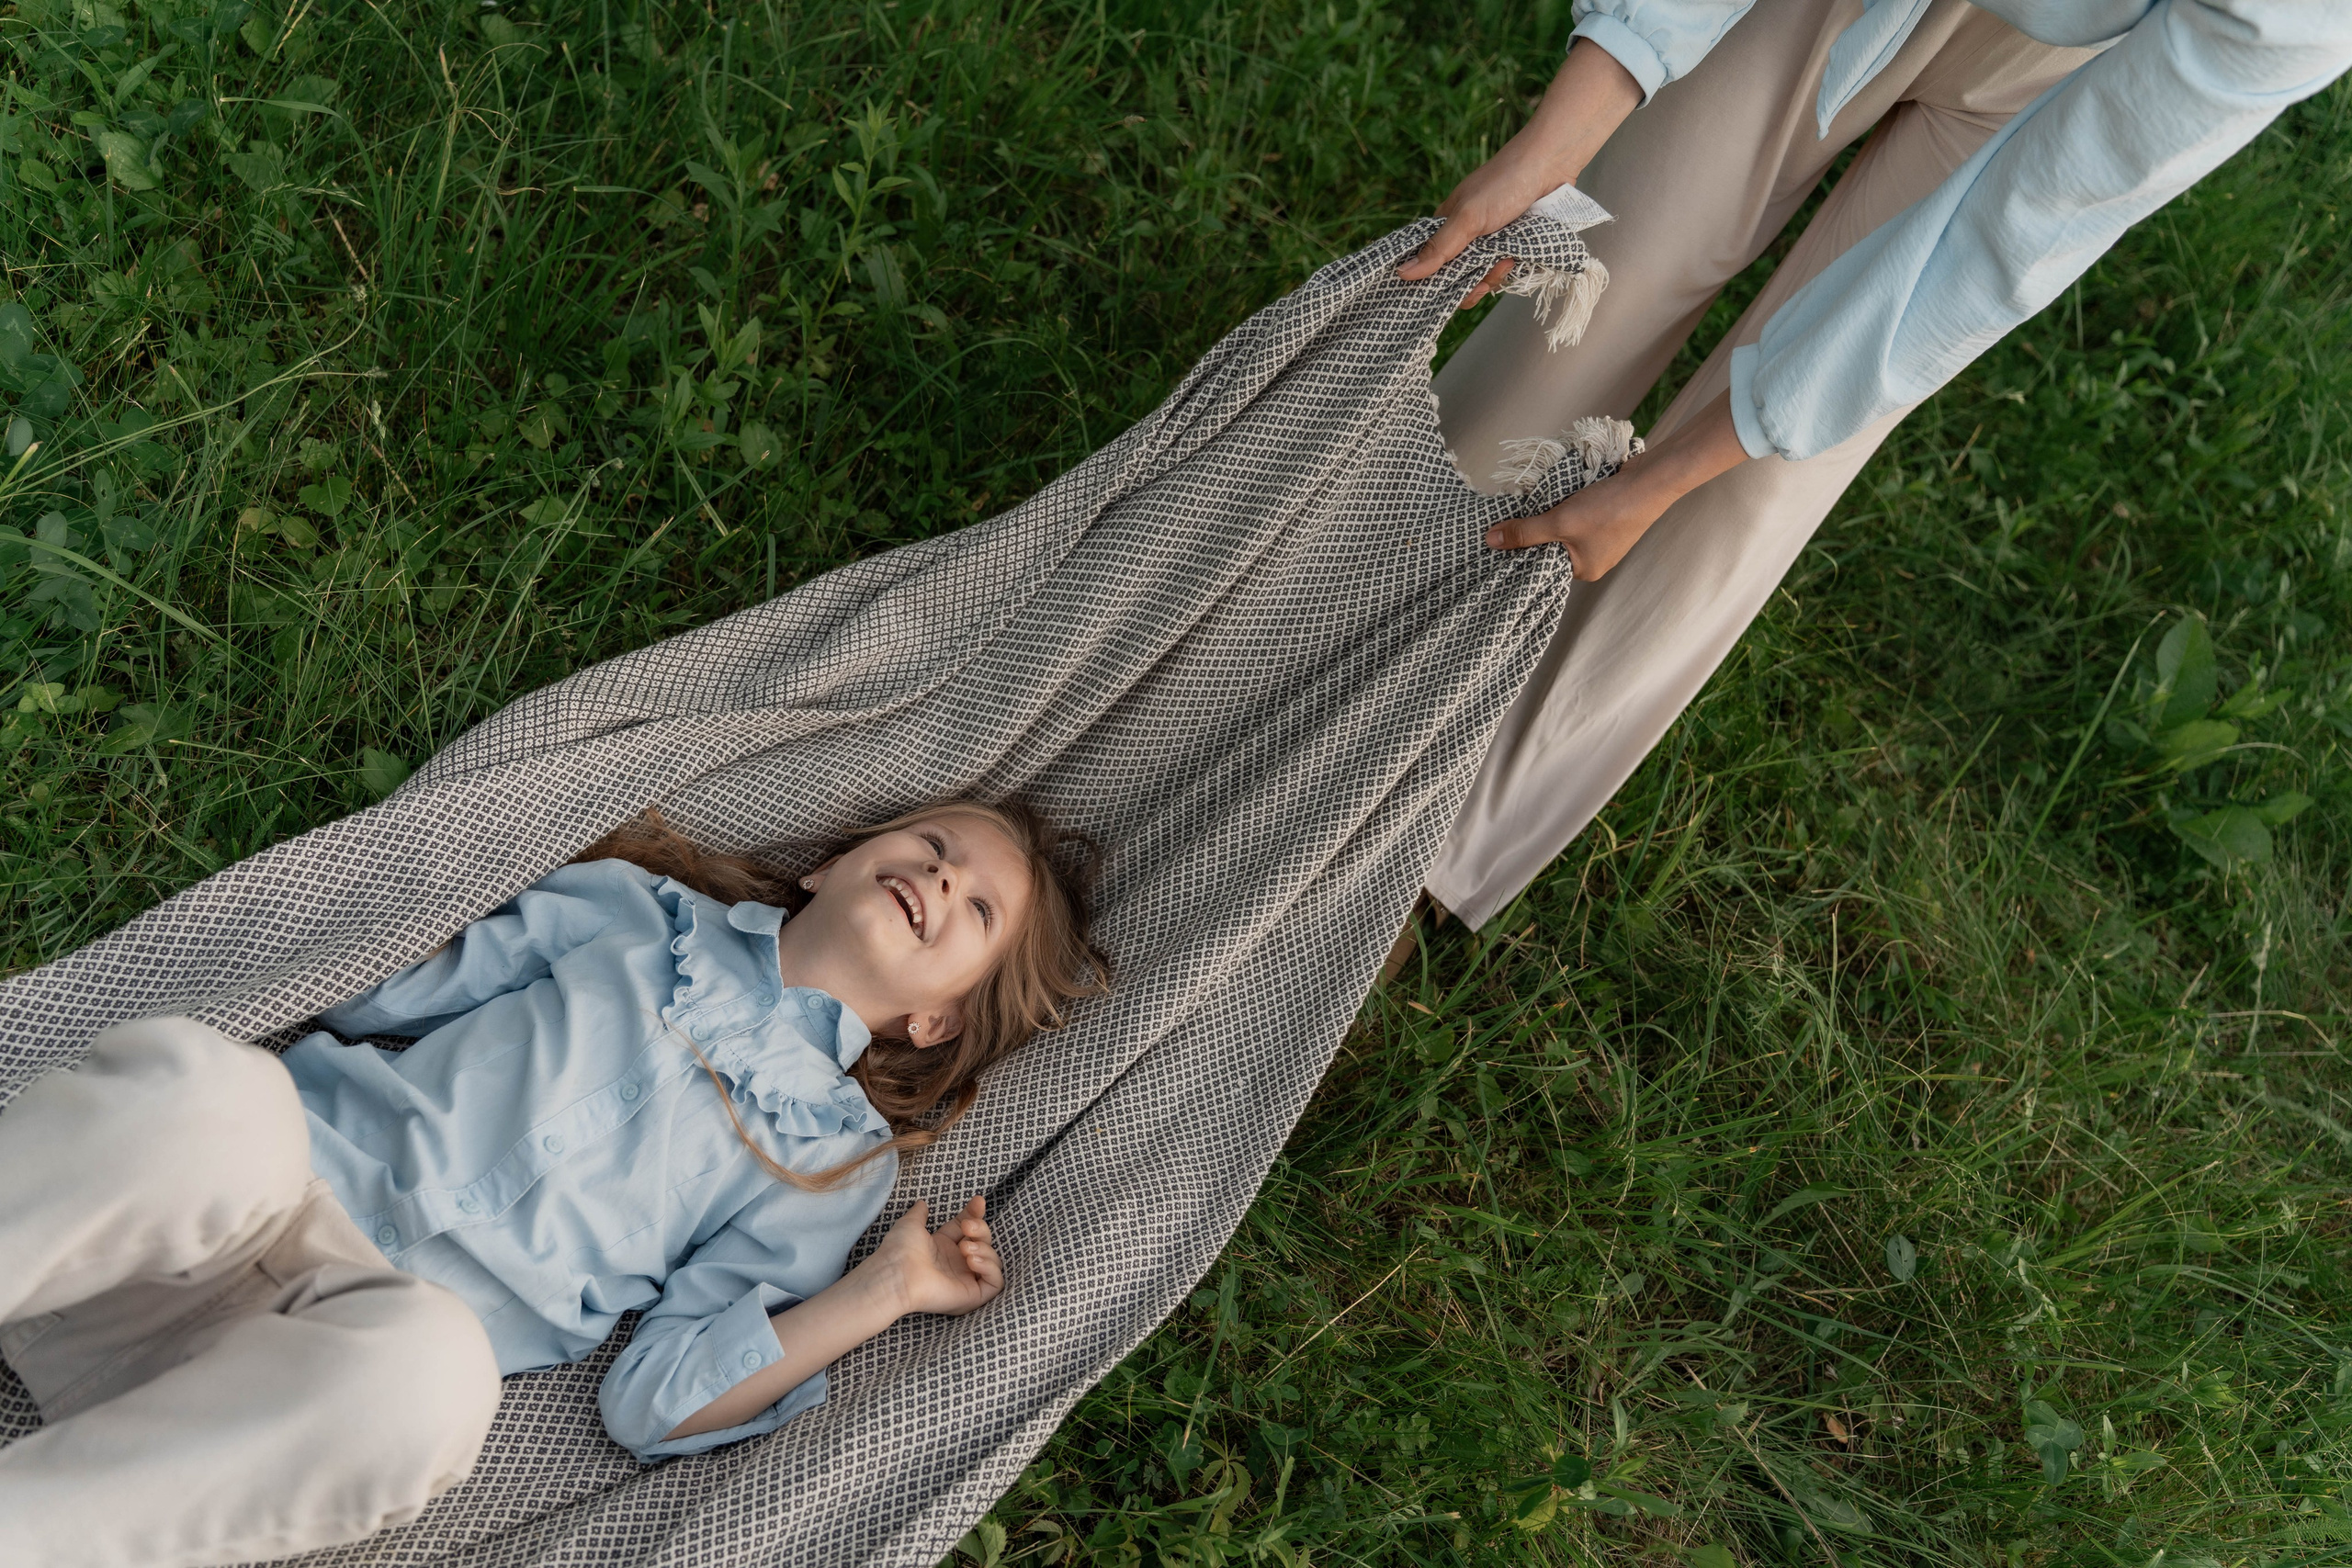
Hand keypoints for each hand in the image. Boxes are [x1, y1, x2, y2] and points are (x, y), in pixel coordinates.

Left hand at [869, 1195, 1002, 1316]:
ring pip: (993, 1261)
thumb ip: (920, 1213)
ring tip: (964, 1249)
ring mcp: (965, 1281)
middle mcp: (956, 1264)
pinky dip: (990, 1268)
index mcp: (943, 1248)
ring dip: (985, 1249)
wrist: (897, 1275)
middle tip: (967, 1227)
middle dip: (981, 1229)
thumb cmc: (900, 1251)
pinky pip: (996, 1283)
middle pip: (984, 1242)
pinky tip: (972, 1261)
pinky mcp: (972, 1296)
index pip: (969, 1229)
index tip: (978, 1201)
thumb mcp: (910, 1224)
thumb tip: (922, 1203)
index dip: (975, 1214)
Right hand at [1396, 39, 1641, 306]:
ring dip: (1494, 275)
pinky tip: (1516, 258)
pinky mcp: (1511, 245)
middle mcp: (1465, 237)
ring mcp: (1489, 242)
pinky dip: (1509, 269)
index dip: (1436, 283)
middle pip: (1458, 277)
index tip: (1449, 292)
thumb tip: (1402, 273)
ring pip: (1483, 276)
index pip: (1430, 266)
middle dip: (1472, 283)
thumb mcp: (1468, 218)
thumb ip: (1439, 248)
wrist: (1551, 165)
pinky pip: (1504, 269)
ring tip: (1507, 261)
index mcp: (1446, 227)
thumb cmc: (1504, 183)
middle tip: (1485, 278)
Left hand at [1484, 392, 1749, 580]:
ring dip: (1549, 518)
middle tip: (1505, 520)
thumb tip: (1489, 541)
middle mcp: (1593, 561)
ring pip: (1564, 532)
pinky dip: (1565, 509)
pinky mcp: (1608, 519)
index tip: (1496, 541)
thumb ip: (1525, 531)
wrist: (1652, 480)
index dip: (1519, 554)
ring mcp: (1602, 540)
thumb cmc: (1609, 509)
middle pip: (1551, 549)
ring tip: (1527, 506)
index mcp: (1584, 571)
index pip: (1542, 568)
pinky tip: (1554, 497)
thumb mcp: (1560, 521)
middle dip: (1533, 534)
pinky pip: (1577, 519)